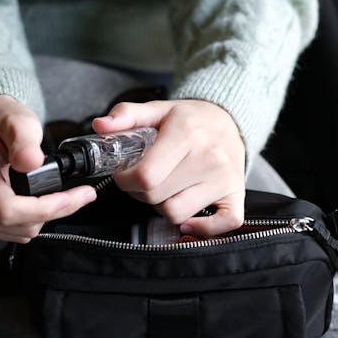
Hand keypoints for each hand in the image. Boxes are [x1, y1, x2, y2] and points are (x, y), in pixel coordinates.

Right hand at [0, 95, 95, 242]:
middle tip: (78, 194)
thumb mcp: (19, 121)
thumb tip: (30, 161)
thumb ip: (25, 139)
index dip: (45, 209)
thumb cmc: (2, 122)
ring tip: (55, 194)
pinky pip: (11, 232)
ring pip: (17, 231)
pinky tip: (37, 201)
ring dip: (43, 216)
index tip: (73, 198)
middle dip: (52, 210)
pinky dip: (32, 220)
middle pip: (15, 223)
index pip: (7, 209)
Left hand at [92, 99, 244, 236]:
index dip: (126, 180)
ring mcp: (224, 179)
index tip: (124, 174)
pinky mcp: (236, 196)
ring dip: (163, 206)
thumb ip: (126, 115)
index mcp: (186, 134)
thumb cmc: (190, 119)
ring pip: (177, 214)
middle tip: (143, 179)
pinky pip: (222, 225)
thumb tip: (100, 125)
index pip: (146, 175)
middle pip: (156, 197)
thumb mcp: (158, 109)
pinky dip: (202, 228)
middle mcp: (209, 158)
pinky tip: (190, 216)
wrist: (229, 121)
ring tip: (166, 189)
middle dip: (140, 192)